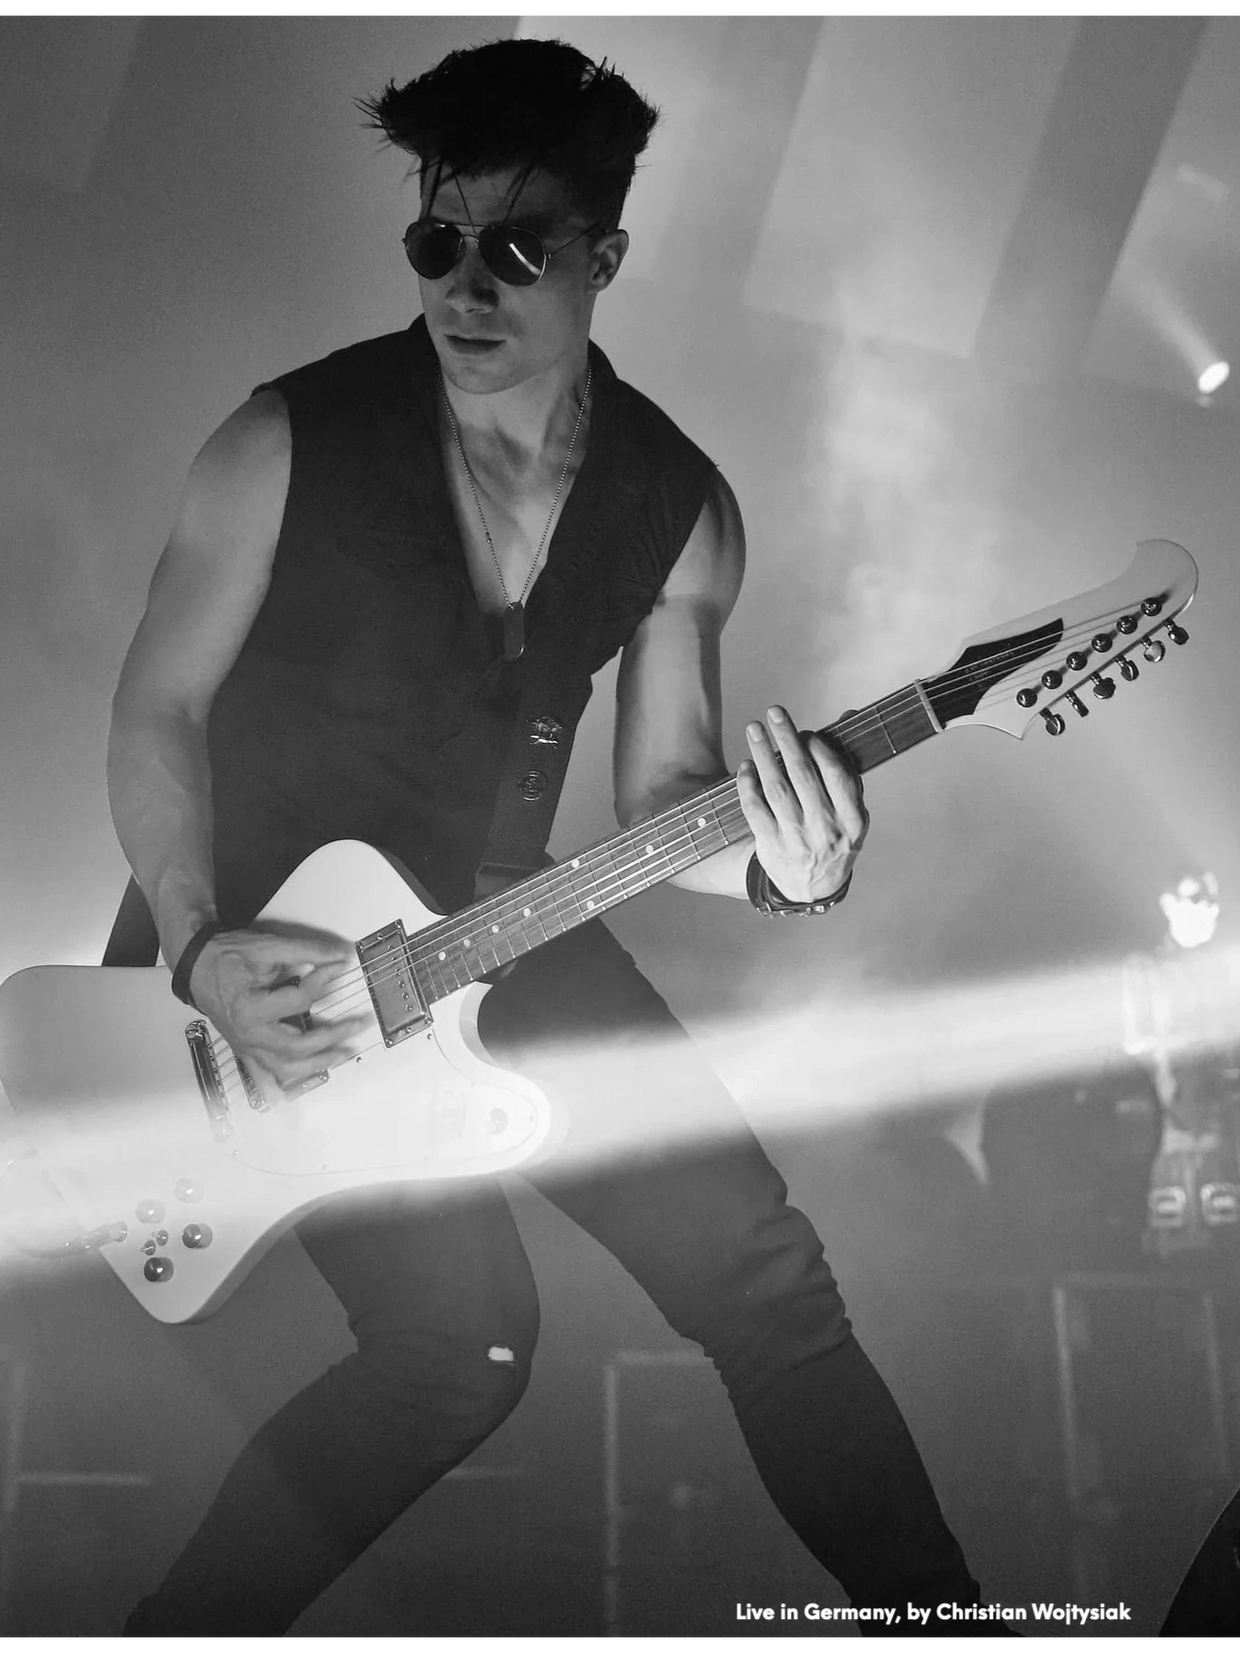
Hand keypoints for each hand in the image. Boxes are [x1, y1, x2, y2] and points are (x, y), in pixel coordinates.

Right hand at [188, 928, 368, 1092]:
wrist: (197, 965)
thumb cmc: (224, 956)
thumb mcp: (266, 946)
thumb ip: (306, 951)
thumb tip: (337, 957)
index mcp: (250, 1009)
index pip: (300, 1001)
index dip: (323, 981)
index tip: (337, 968)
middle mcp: (248, 1033)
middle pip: (297, 1047)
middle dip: (331, 1037)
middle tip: (357, 1024)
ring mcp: (247, 1044)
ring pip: (285, 1068)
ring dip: (317, 1064)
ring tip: (342, 1054)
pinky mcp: (247, 1048)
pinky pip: (268, 1073)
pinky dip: (288, 1079)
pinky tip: (306, 1079)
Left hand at [737, 705, 867, 901]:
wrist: (813, 890)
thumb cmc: (834, 841)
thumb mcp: (852, 815)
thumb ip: (848, 773)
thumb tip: (848, 720)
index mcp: (852, 820)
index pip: (837, 777)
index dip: (821, 750)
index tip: (808, 732)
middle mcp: (825, 829)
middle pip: (803, 776)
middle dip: (787, 739)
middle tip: (775, 712)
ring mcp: (796, 839)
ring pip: (776, 789)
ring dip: (763, 755)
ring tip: (754, 729)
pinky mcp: (770, 845)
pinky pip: (755, 809)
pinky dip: (748, 785)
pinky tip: (746, 765)